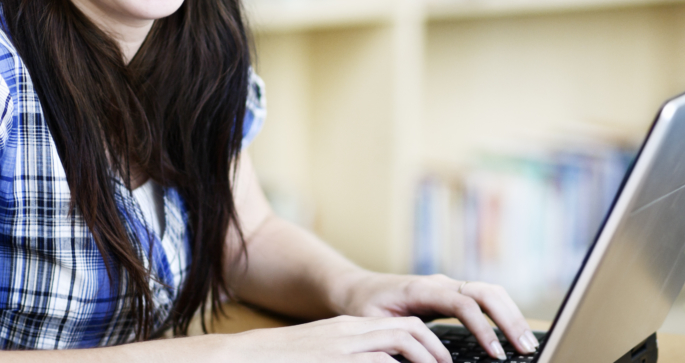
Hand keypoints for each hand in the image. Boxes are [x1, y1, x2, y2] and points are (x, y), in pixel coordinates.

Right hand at [218, 315, 452, 362]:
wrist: (244, 358)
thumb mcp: (322, 356)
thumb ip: (351, 358)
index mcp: (348, 329)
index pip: (400, 326)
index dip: (427, 343)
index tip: (440, 362)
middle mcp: (350, 332)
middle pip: (408, 329)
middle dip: (435, 350)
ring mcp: (342, 345)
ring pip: (400, 342)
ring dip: (425, 358)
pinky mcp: (334, 358)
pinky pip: (378, 362)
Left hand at [333, 273, 537, 359]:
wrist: (356, 289)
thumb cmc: (363, 309)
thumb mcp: (373, 326)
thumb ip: (396, 340)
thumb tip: (424, 360)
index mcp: (421, 289)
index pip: (463, 304)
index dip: (483, 329)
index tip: (495, 354)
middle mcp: (440, 283)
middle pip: (486, 292)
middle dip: (510, 319)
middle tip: (526, 348)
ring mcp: (448, 286)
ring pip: (490, 292)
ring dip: (512, 315)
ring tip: (527, 343)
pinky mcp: (452, 293)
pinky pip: (484, 298)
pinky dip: (503, 313)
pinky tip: (513, 333)